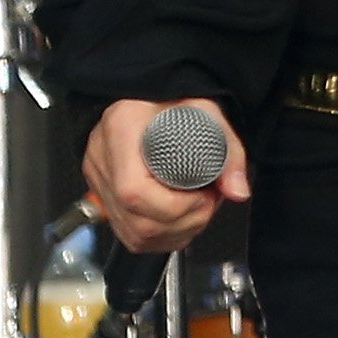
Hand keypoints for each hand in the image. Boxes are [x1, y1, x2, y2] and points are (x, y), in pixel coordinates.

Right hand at [83, 98, 249, 252]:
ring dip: (175, 233)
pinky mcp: (103, 196)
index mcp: (122, 129)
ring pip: (133, 234)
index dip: (174, 207)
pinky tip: (180, 222)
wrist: (152, 99)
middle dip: (183, 222)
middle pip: (136, 219)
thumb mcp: (208, 116)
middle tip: (207, 203)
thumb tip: (238, 191)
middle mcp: (102, 157)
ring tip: (197, 210)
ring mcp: (99, 180)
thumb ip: (228, 153)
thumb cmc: (175, 105)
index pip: (134, 191)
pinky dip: (160, 238)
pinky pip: (129, 235)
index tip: (203, 196)